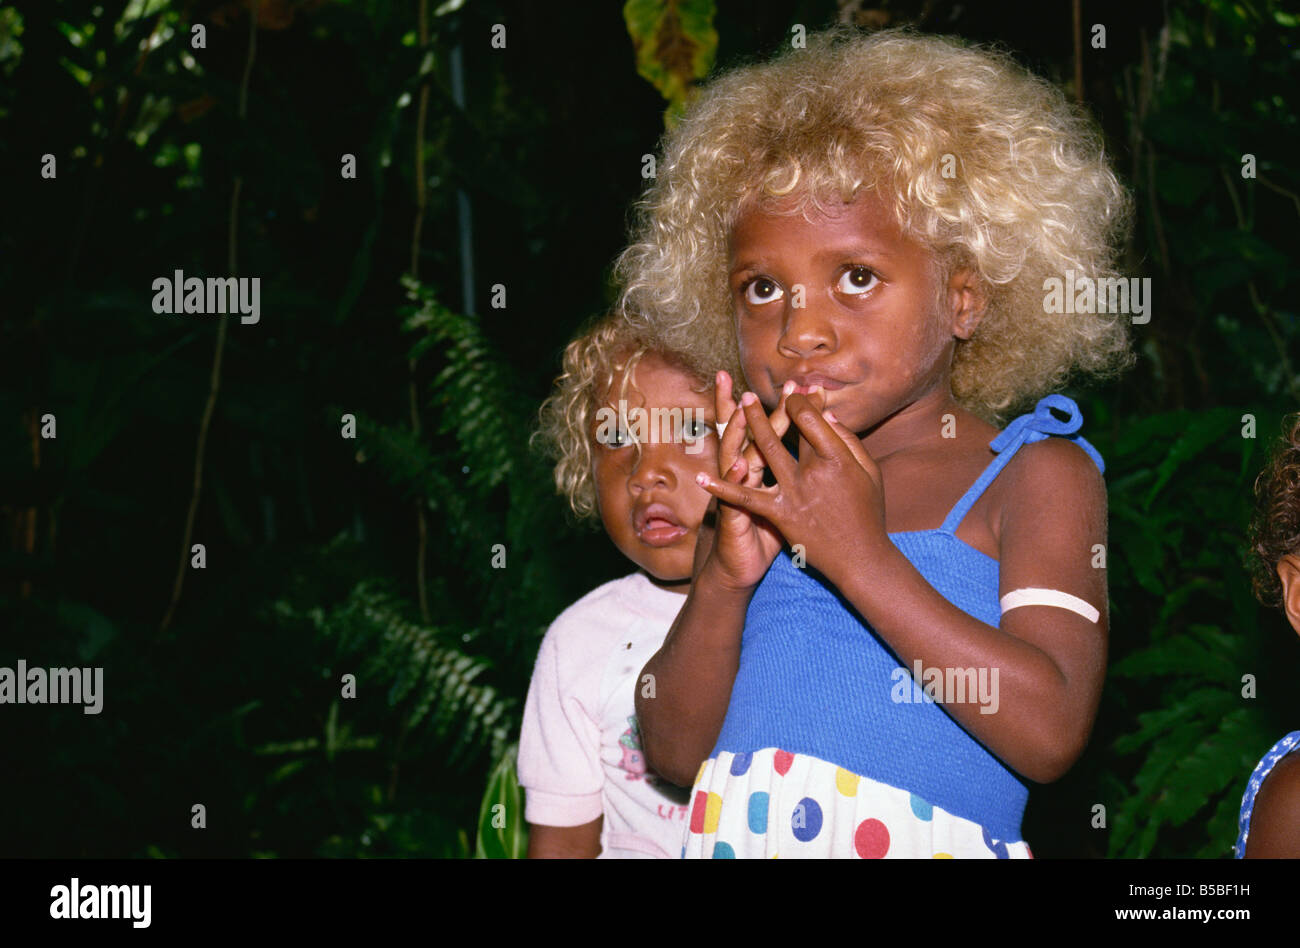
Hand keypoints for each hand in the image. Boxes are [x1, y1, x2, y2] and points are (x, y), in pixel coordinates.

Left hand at [697, 391, 886, 591]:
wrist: (860, 558)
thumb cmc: (868, 513)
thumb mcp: (869, 474)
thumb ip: (850, 442)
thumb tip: (828, 415)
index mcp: (838, 459)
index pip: (814, 420)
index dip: (803, 402)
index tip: (797, 392)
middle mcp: (814, 472)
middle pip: (790, 429)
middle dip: (774, 405)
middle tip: (757, 391)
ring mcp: (793, 493)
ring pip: (766, 450)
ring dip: (751, 424)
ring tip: (739, 403)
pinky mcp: (778, 514)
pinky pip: (745, 498)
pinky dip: (722, 487)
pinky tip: (702, 477)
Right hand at [698, 371, 820, 590]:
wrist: (738, 567)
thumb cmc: (763, 535)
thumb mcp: (777, 501)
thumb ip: (790, 475)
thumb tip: (808, 455)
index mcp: (757, 467)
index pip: (769, 429)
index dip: (786, 409)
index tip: (801, 386)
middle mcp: (741, 473)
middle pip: (747, 433)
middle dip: (756, 407)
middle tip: (769, 383)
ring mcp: (732, 493)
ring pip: (733, 454)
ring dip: (739, 432)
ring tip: (746, 409)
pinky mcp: (729, 514)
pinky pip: (731, 495)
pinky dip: (731, 480)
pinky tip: (739, 463)